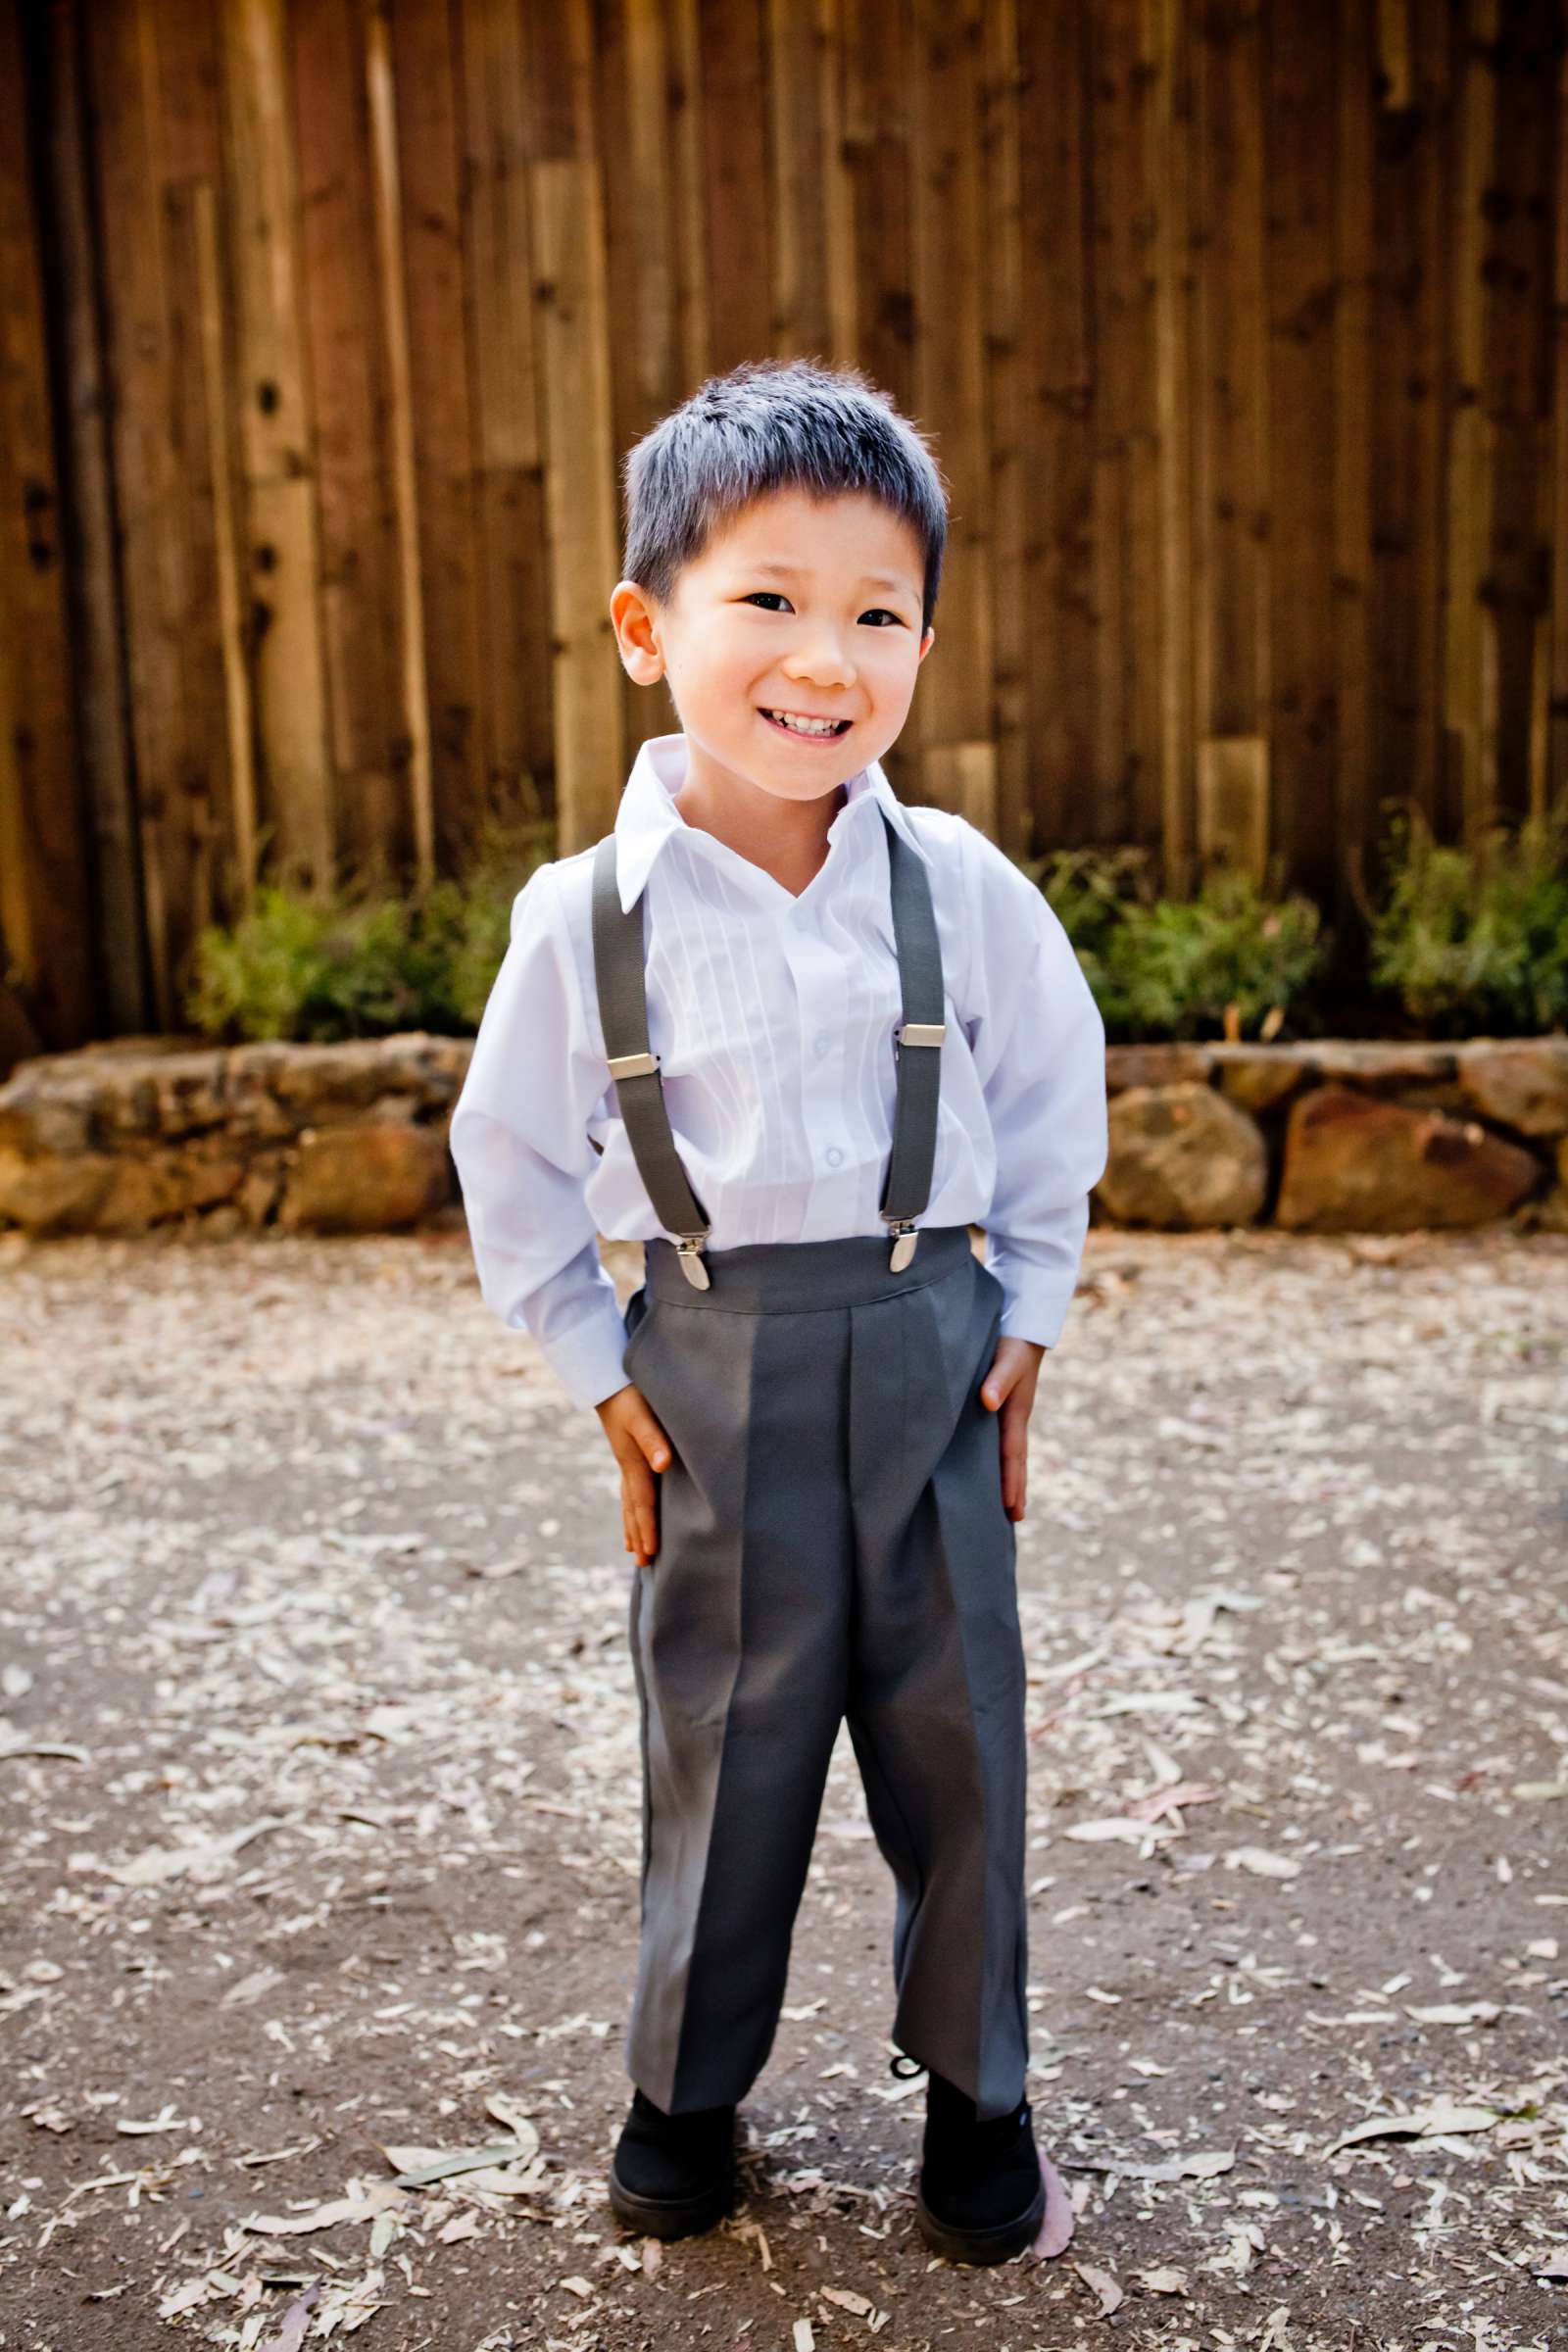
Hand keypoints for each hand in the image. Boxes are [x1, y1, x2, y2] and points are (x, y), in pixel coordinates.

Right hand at [596, 1381, 671, 1566]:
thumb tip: (663, 1465)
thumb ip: (653, 1439)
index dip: (648, 1527)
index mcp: (632, 1462)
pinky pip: (628, 1489)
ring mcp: (624, 1461)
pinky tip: (631, 1511)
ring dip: (631, 1525)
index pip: (642, 1502)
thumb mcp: (641, 1415)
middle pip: (633, 1508)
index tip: (651, 1552)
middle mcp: (627, 1466)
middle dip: (638, 1535)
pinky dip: (630, 1507)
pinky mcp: (626, 1452)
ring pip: (628, 1501)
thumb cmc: (628, 1396)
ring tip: (632, 1549)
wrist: (607, 1378)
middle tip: (643, 1563)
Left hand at [979, 1336, 1046, 1521]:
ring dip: (1009, 1478)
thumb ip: (998, 1378)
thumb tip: (988, 1403)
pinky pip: (999, 1440)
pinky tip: (988, 1468)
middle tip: (1015, 1519)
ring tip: (1007, 1505)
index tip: (1012, 1508)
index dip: (1011, 1481)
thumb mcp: (1007, 1358)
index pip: (1013, 1454)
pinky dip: (998, 1459)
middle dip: (1015, 1488)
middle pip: (1015, 1460)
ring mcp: (1008, 1413)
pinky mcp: (1000, 1407)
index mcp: (1016, 1412)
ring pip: (1008, 1453)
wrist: (1022, 1325)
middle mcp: (1013, 1417)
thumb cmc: (1013, 1342)